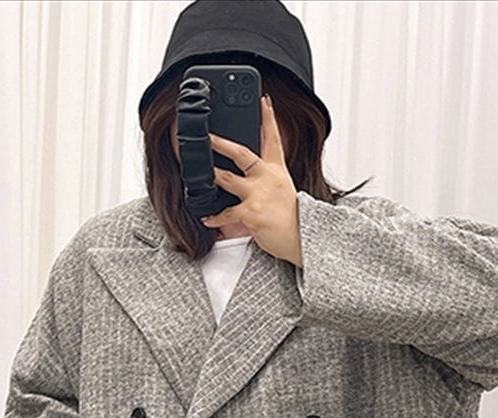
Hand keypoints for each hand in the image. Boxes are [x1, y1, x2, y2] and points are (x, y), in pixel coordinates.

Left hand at [201, 95, 303, 267]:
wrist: (300, 239)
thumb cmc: (291, 217)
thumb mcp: (282, 189)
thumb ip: (265, 176)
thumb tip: (248, 169)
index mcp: (276, 170)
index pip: (273, 139)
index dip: (268, 118)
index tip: (263, 99)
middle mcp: (267, 178)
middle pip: (242, 153)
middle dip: (221, 143)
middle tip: (207, 135)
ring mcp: (258, 195)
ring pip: (227, 179)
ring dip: (211, 176)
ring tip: (197, 172)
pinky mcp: (251, 213)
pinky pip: (226, 212)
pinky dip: (215, 217)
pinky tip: (206, 217)